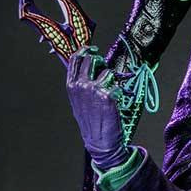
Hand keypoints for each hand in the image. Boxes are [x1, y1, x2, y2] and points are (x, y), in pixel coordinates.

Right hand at [66, 48, 130, 170]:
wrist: (100, 142)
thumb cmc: (90, 121)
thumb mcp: (79, 101)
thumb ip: (80, 83)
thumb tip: (87, 65)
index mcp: (71, 85)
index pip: (76, 59)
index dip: (85, 50)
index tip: (92, 49)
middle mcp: (81, 85)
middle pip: (92, 59)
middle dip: (100, 62)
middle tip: (104, 70)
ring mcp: (94, 89)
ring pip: (108, 72)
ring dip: (111, 81)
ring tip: (109, 96)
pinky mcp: (108, 95)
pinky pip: (118, 86)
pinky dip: (119, 94)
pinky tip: (115, 105)